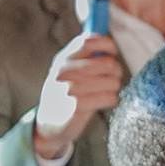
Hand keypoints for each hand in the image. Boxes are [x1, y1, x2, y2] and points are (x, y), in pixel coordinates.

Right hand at [33, 30, 123, 163]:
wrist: (48, 124)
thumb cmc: (64, 93)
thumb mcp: (68, 70)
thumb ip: (84, 55)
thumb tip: (107, 42)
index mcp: (63, 58)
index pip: (89, 41)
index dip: (107, 44)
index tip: (112, 52)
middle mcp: (64, 71)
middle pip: (106, 62)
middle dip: (115, 70)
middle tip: (113, 76)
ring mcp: (69, 89)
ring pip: (111, 81)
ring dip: (114, 86)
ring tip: (108, 90)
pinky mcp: (77, 107)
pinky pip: (108, 97)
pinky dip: (111, 98)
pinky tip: (106, 100)